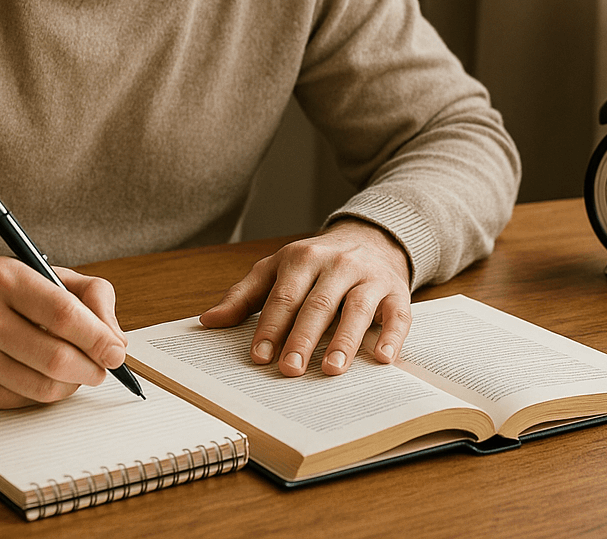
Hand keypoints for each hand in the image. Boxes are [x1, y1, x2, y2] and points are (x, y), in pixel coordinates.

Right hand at [0, 257, 128, 408]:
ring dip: (73, 384)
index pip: (62, 312)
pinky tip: (46, 377)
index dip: (97, 336)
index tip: (116, 351)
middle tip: (104, 367)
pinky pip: (23, 401)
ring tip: (78, 372)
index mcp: (4, 277)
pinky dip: (45, 393)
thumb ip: (89, 294)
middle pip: (55, 356)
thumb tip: (116, 339)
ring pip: (42, 386)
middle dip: (92, 367)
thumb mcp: (42, 273)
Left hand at [199, 220, 411, 376]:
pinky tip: (383, 358)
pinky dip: (392, 337)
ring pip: (357, 308)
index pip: (284, 296)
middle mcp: (336, 264)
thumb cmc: (316, 262)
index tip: (259, 356)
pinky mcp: (396, 292)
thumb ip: (244, 295)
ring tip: (331, 369)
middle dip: (303, 337)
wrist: (370, 238)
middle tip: (290, 369)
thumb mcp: (276, 269)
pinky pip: (397, 315)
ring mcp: (368, 277)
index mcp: (302, 258)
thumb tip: (209, 320)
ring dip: (344, 340)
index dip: (271, 327)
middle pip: (318, 303)